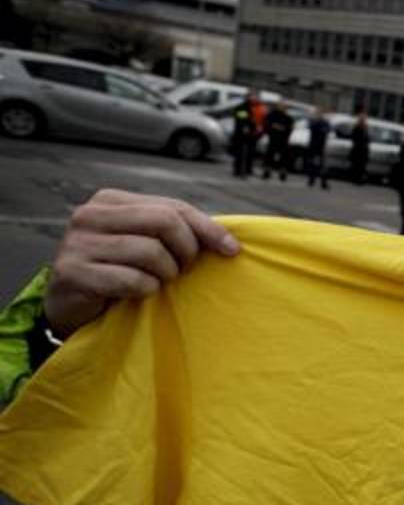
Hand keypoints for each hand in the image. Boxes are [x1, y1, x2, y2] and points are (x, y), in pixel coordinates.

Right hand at [43, 189, 239, 337]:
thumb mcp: (146, 243)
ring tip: (158, 282)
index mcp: (111, 200)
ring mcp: (77, 242)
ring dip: (166, 274)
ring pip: (150, 252)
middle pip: (164, 221)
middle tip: (184, 270)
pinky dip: (146, 290)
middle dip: (186, 250)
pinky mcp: (72, 271)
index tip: (232, 250)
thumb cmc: (117, 271)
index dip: (208, 228)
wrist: (70, 304)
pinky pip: (132, 280)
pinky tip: (140, 293)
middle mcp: (90, 214)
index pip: (174, 207)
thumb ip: (177, 233)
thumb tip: (230, 242)